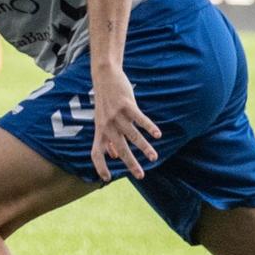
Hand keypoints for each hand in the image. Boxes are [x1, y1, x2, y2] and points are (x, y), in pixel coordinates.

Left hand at [88, 65, 160, 182]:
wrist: (104, 76)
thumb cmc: (105, 100)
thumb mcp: (101, 119)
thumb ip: (106, 137)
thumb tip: (113, 155)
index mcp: (99, 130)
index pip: (96, 152)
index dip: (99, 166)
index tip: (106, 178)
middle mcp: (107, 125)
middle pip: (119, 149)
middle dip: (130, 164)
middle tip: (141, 176)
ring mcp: (116, 115)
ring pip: (132, 136)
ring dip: (144, 148)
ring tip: (154, 158)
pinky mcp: (126, 105)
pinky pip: (140, 119)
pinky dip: (149, 128)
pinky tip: (158, 135)